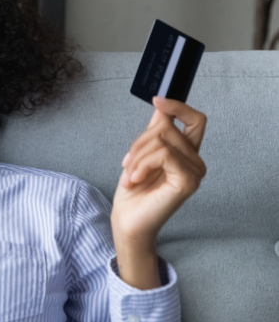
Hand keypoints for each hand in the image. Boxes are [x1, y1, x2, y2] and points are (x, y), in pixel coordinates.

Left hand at [111, 97, 206, 287]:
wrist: (128, 221)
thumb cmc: (133, 192)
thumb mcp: (140, 155)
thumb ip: (154, 133)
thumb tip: (160, 108)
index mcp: (186, 154)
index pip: (195, 120)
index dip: (178, 107)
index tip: (157, 100)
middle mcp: (195, 162)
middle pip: (168, 128)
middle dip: (139, 143)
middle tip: (126, 164)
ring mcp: (194, 173)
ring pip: (162, 140)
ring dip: (136, 156)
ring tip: (130, 175)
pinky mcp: (188, 182)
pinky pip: (163, 155)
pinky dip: (142, 164)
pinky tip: (135, 179)